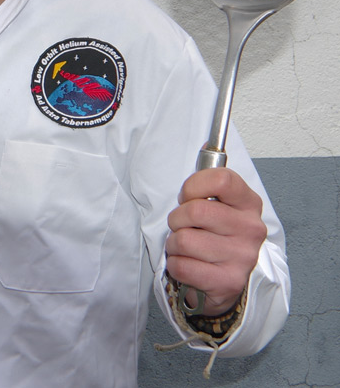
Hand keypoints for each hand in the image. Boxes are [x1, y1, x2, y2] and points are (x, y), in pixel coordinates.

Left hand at [165, 168, 266, 315]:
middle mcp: (251, 229)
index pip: (220, 179)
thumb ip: (210, 178)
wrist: (225, 282)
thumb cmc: (215, 236)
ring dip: (174, 244)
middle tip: (182, 226)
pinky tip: (188, 264)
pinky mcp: (228, 282)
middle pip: (196, 210)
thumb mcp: (218, 204)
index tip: (188, 197)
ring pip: (184, 240)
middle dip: (177, 218)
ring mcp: (242, 257)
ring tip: (186, 247)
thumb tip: (207, 143)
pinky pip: (182, 265)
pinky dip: (176, 265)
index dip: (193, 186)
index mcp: (248, 203)